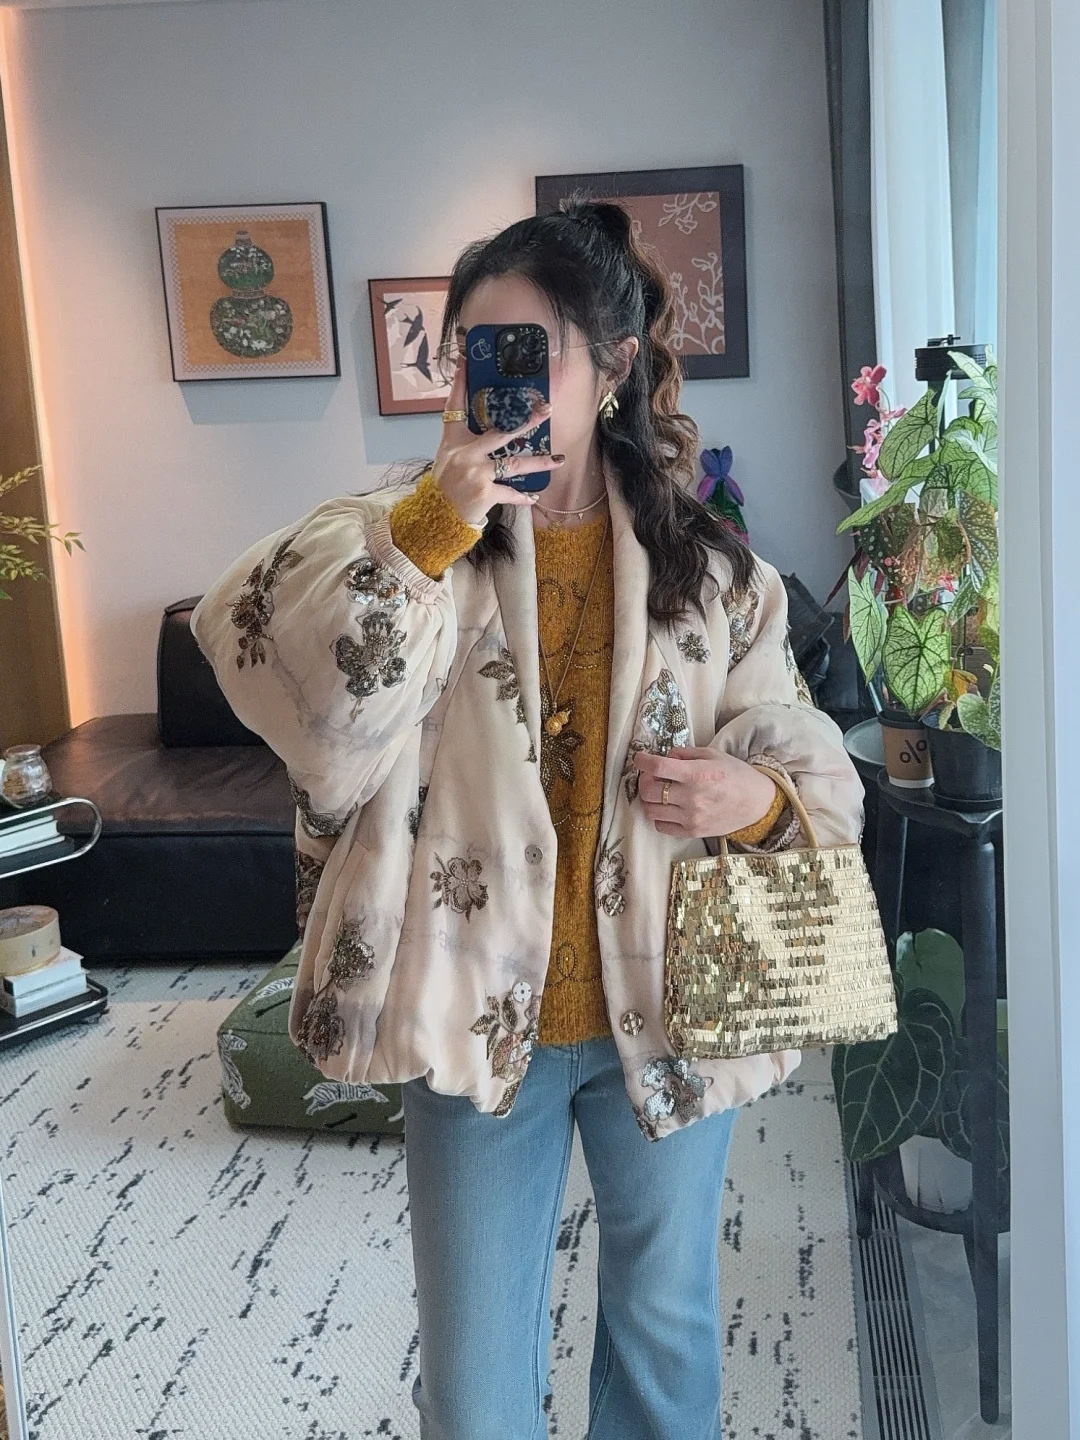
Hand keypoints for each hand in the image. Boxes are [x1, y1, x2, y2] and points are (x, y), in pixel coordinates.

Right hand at [432, 355, 563, 525]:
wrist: (437, 514)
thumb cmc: (446, 481)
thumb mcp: (448, 452)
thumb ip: (462, 432)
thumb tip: (481, 415)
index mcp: (455, 440)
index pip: (456, 405)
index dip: (462, 383)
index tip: (468, 358)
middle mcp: (467, 454)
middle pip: (500, 433)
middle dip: (525, 422)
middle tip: (546, 411)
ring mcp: (477, 475)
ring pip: (514, 463)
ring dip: (539, 462)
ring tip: (559, 459)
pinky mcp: (485, 494)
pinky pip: (510, 493)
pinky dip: (522, 497)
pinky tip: (534, 497)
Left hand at [634, 745, 777, 837]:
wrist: (756, 802)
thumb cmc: (735, 775)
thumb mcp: (712, 755)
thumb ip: (684, 753)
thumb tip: (664, 756)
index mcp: (696, 774)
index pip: (657, 767)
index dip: (642, 761)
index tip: (640, 759)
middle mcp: (691, 797)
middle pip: (648, 791)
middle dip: (644, 780)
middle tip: (651, 776)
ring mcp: (691, 817)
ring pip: (651, 810)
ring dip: (650, 799)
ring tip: (660, 792)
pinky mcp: (692, 832)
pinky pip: (661, 826)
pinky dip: (659, 816)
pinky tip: (668, 807)